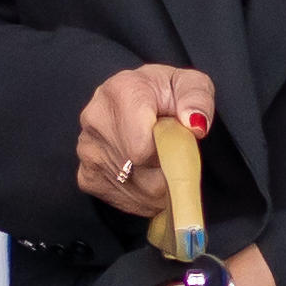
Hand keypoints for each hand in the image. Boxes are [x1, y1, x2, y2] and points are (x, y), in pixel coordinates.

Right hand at [74, 66, 217, 224]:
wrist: (142, 103)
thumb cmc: (167, 95)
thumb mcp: (193, 85)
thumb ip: (197, 98)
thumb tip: (193, 124)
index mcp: (121, 91)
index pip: (142, 147)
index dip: (168, 151)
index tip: (176, 141)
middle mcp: (95, 119)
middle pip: (140, 170)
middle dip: (165, 168)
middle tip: (170, 150)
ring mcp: (88, 150)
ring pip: (137, 190)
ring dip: (157, 184)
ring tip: (160, 159)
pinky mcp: (88, 176)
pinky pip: (124, 200)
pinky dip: (143, 195)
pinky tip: (146, 172)